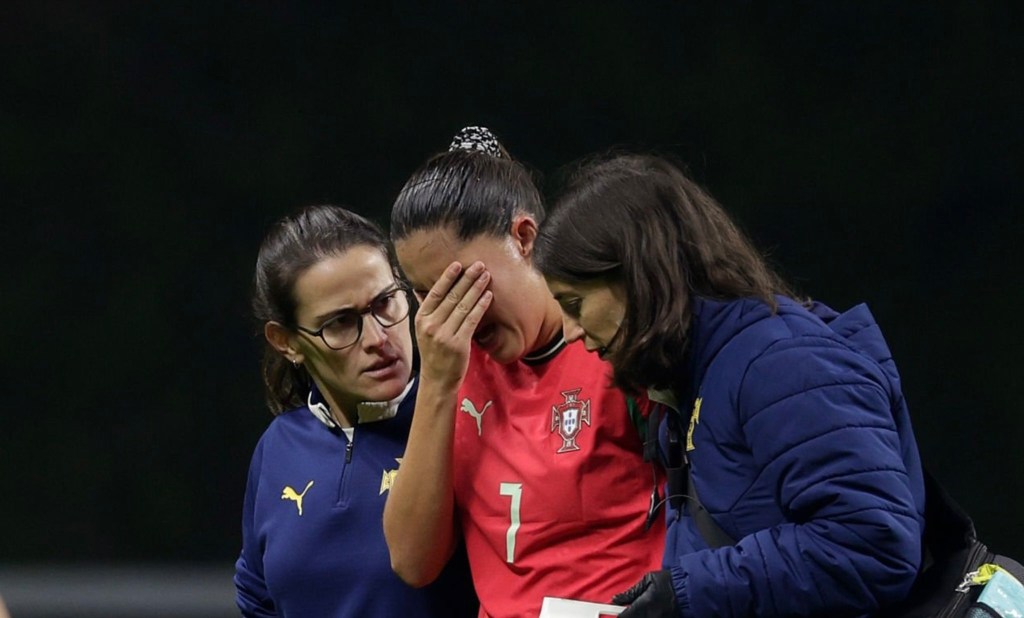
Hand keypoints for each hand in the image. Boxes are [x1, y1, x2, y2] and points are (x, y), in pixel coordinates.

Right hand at [414, 261, 491, 388]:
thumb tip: (421, 289)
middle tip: (479, 265)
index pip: (435, 293)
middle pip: (452, 296)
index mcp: (421, 319)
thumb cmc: (433, 352)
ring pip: (463, 306)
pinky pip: (472, 320)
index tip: (458, 264)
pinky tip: (488, 296)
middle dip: (467, 278)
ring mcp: (444, 335)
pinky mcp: (458, 343)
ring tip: (486, 276)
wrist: (437, 379)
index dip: (447, 277)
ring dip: (477, 288)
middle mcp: (431, 325)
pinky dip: (481, 306)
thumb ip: (426, 310)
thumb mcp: (423, 330)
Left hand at [612, 570, 679, 617]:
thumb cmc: (668, 581)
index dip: (619, 615)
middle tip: (630, 610)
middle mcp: (651, 615)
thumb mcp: (648, 580)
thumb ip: (631, 592)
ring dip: (638, 616)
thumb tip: (616, 599)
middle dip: (629, 616)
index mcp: (645, 603)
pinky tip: (649, 612)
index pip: (625, 616)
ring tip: (643, 609)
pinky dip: (647, 617)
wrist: (689, 588)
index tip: (618, 612)